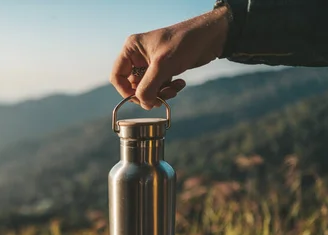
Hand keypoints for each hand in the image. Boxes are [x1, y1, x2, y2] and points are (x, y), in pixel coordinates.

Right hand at [110, 7, 229, 108]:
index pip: (117, 76)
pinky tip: (180, 83)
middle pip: (132, 86)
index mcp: (131, 49)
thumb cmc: (185, 42)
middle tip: (160, 98)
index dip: (126, 91)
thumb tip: (143, 104)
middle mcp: (138, 56)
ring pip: (147, 89)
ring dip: (160, 93)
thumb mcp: (163, 66)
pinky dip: (168, 89)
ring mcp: (150, 63)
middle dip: (148, 94)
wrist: (210, 36)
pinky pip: (158, 86)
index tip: (140, 99)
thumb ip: (148, 87)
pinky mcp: (163, 69)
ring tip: (174, 89)